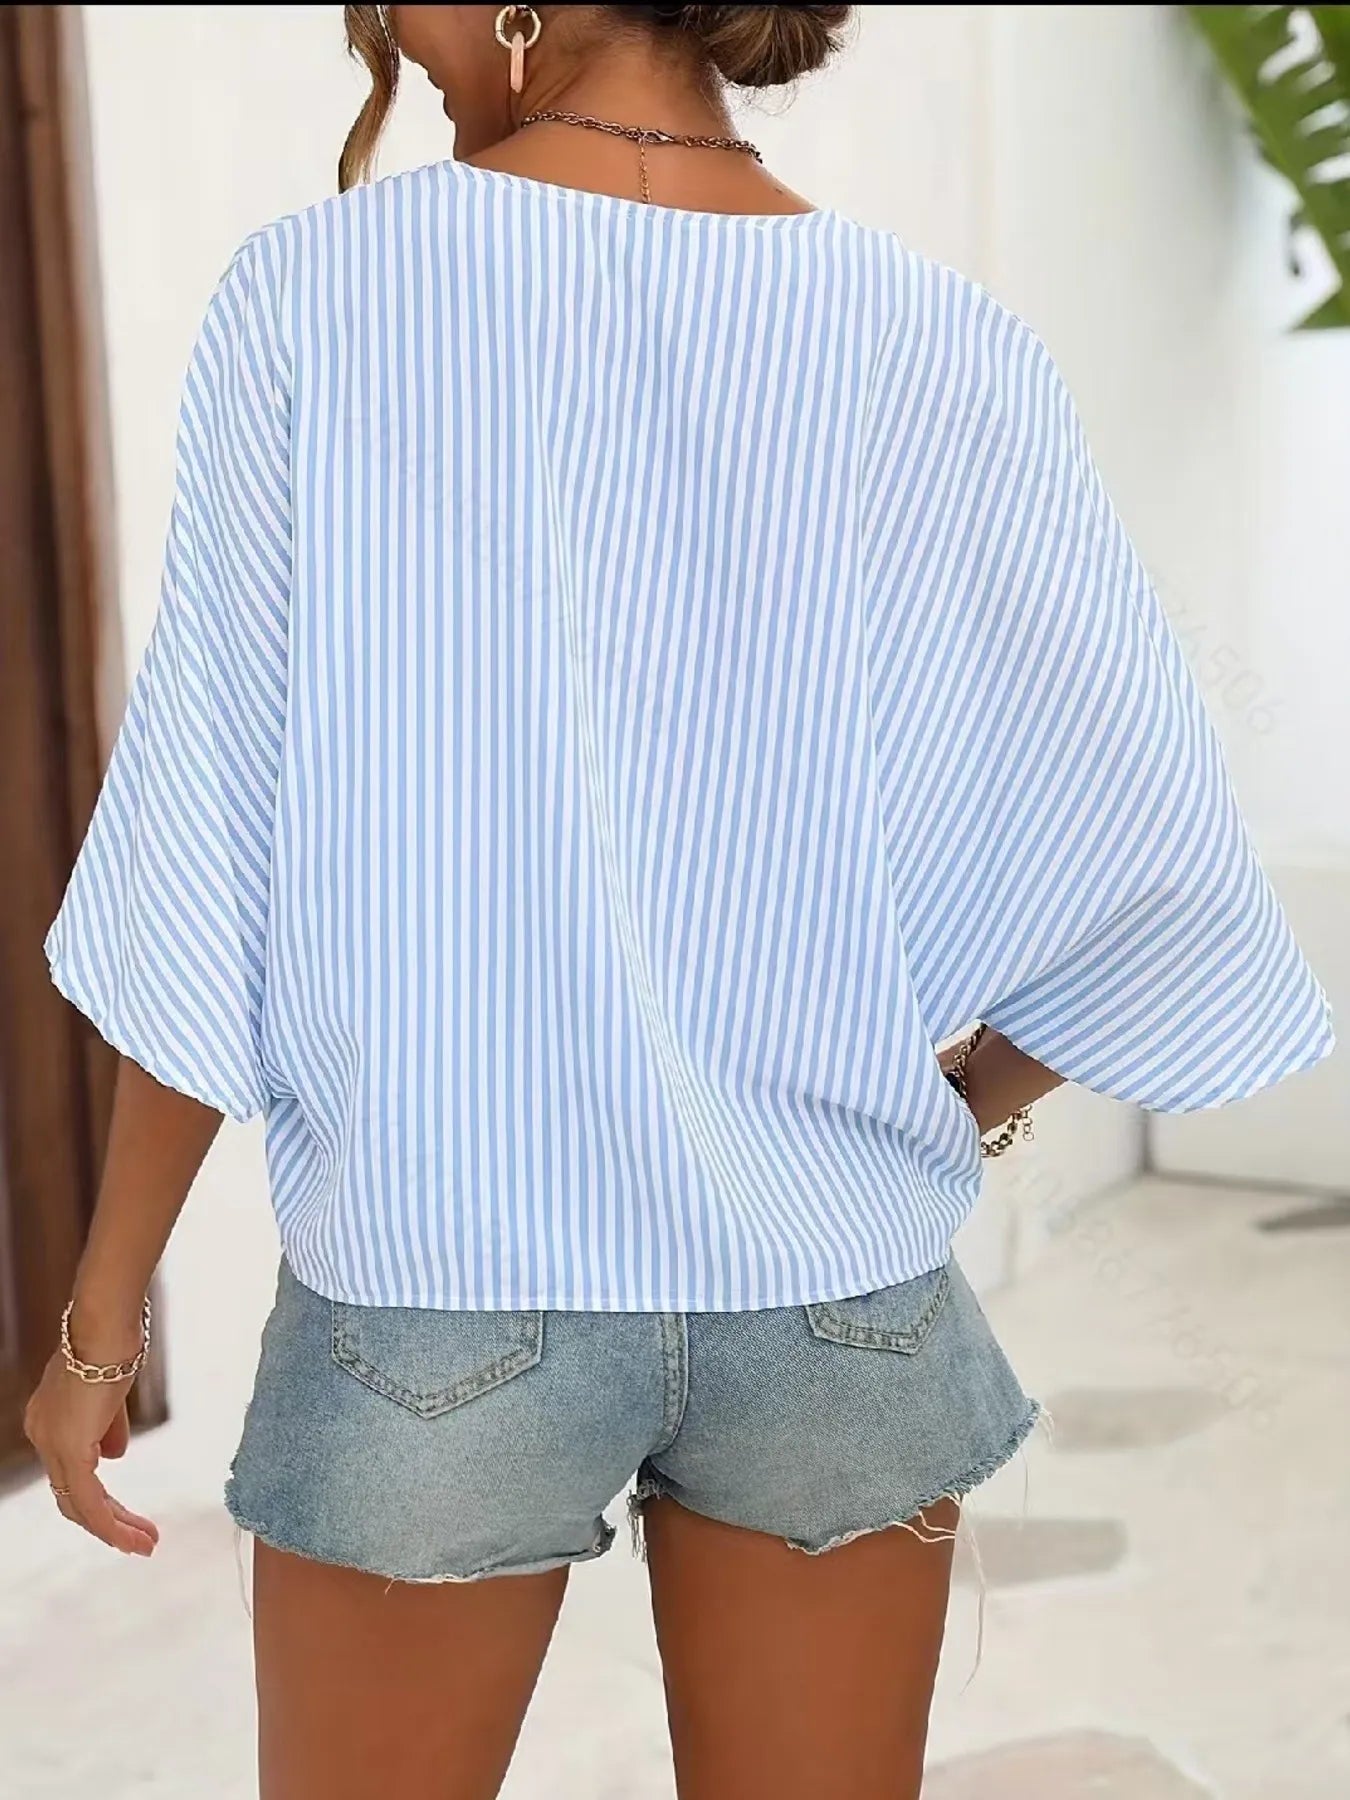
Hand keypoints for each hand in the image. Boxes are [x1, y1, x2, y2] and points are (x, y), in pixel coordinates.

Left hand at [23, 1353, 158, 1555]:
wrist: (105, 1325)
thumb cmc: (112, 1342)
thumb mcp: (110, 1392)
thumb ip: (109, 1426)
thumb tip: (115, 1456)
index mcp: (48, 1420)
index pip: (70, 1471)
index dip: (97, 1495)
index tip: (126, 1513)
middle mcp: (42, 1436)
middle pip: (72, 1494)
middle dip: (107, 1520)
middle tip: (140, 1538)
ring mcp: (52, 1444)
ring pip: (78, 1505)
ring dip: (114, 1528)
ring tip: (146, 1543)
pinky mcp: (69, 1451)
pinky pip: (89, 1501)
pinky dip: (111, 1524)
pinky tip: (133, 1536)